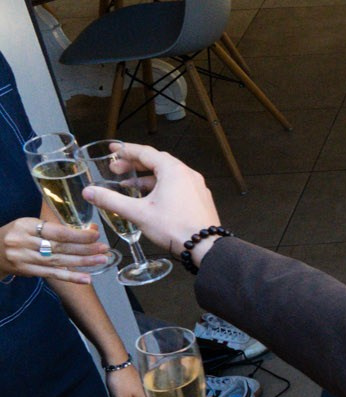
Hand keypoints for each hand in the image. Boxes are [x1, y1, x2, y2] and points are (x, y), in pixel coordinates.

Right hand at [0, 214, 107, 283]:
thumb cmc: (17, 235)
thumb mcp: (30, 225)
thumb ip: (55, 228)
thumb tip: (89, 231)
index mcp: (25, 225)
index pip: (56, 231)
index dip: (77, 235)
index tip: (95, 235)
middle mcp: (23, 242)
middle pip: (59, 246)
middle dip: (84, 248)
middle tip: (103, 248)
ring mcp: (23, 258)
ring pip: (58, 261)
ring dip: (82, 262)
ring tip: (101, 260)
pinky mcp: (26, 271)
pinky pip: (52, 274)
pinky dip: (70, 276)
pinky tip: (86, 279)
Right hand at [81, 144, 218, 266]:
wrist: (205, 247)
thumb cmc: (174, 227)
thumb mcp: (138, 212)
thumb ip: (111, 200)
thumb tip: (89, 192)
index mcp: (173, 171)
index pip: (146, 152)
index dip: (126, 150)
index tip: (113, 150)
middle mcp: (188, 174)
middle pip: (157, 162)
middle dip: (134, 164)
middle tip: (116, 169)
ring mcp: (196, 186)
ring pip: (167, 175)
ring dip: (146, 178)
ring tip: (126, 186)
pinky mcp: (199, 198)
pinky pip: (177, 186)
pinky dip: (160, 187)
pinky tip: (148, 199)